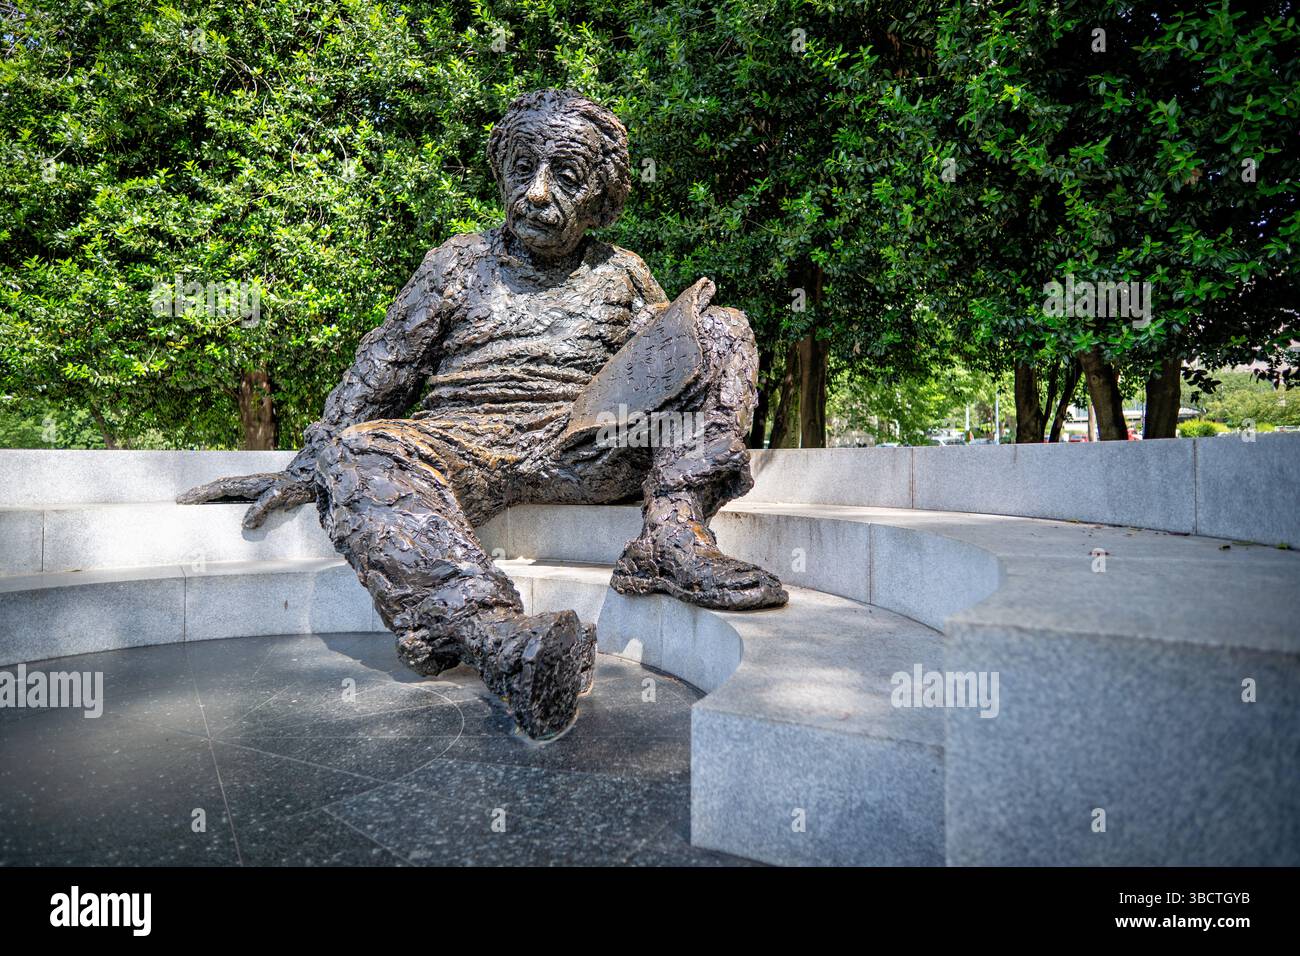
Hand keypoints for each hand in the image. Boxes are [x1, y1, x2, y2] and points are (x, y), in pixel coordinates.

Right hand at [176, 470, 316, 529]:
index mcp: (248, 484)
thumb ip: (262, 509)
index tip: (185, 500)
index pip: (219, 489)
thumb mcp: (278, 499)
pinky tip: (215, 502)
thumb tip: (245, 525)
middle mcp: (246, 482)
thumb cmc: (294, 490)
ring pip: (222, 489)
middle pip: (216, 486)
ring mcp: (250, 485)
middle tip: (180, 500)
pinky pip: (232, 493)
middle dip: (198, 493)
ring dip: (206, 494)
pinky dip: (219, 496)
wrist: (308, 479)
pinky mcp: (256, 490)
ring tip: (191, 500)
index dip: (201, 494)